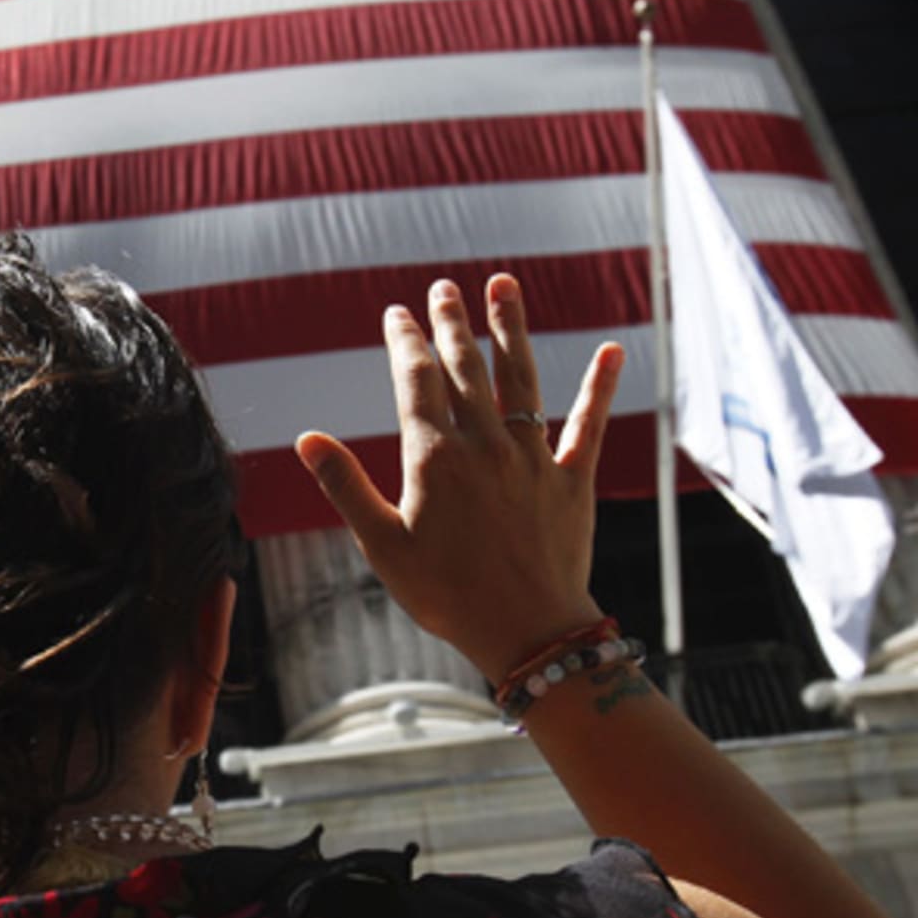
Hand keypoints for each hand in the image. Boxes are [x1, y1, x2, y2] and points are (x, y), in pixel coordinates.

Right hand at [295, 274, 622, 679]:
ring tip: (505, 285)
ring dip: (511, 329)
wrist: (527, 632)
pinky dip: (599, 386)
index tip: (396, 312)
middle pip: (466, 368)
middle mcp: (485, 445)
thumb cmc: (446, 594)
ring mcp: (533, 458)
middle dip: (452, 323)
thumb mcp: (383, 545)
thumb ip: (346, 486)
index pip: (416, 381)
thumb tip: (306, 439)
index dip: (404, 341)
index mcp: (435, 458)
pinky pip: (589, 424)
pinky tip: (612, 350)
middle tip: (443, 288)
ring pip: (521, 379)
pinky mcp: (572, 480)